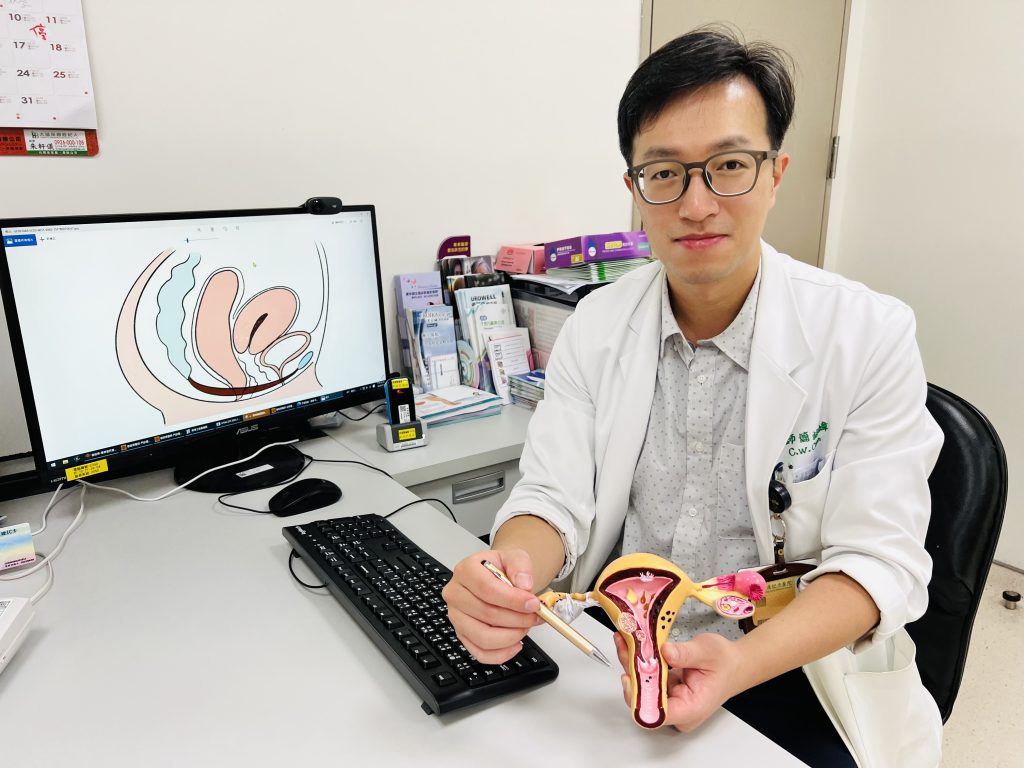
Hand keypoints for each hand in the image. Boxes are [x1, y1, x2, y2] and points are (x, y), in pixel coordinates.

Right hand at [442, 548, 543, 664]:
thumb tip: (523, 585)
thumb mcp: (515, 557)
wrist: (498, 577)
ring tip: (525, 627)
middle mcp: (456, 594)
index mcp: (466, 570)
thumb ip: (521, 566)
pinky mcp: (463, 635)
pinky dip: (502, 653)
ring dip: (511, 636)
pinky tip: (516, 643)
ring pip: (482, 637)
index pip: (486, 588)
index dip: (512, 600)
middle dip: (517, 619)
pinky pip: (480, 653)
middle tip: (535, 616)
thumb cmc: (503, 569)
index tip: (532, 604)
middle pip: (486, 614)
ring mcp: (457, 617)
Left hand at [615, 632, 745, 731]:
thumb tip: (664, 652)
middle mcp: (678, 710)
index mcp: (691, 708)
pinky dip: (639, 662)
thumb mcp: (707, 651)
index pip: (658, 714)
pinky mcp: (666, 690)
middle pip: (645, 699)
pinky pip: (647, 678)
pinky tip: (633, 645)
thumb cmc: (725, 663)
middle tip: (626, 646)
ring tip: (626, 641)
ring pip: (643, 687)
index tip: (629, 676)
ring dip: (632, 664)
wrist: (734, 664)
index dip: (639, 698)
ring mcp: (671, 701)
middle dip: (632, 672)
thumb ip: (684, 653)